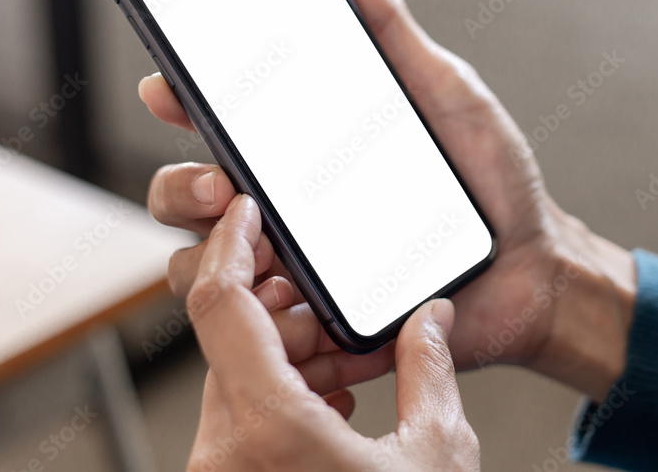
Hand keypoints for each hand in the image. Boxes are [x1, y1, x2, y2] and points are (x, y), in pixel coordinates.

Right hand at [141, 0, 636, 400]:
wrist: (536, 269)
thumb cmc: (493, 182)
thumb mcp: (447, 93)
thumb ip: (392, 31)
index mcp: (308, 154)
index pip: (222, 128)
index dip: (182, 106)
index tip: (166, 89)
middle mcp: (290, 210)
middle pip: (190, 198)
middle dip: (181, 189)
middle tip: (221, 184)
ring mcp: (301, 270)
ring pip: (209, 270)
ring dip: (215, 259)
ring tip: (258, 246)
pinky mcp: (322, 325)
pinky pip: (261, 334)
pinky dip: (261, 320)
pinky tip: (290, 303)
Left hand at [185, 194, 478, 471]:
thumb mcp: (437, 451)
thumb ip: (430, 368)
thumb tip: (433, 319)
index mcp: (268, 428)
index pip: (219, 304)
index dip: (231, 242)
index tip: (248, 210)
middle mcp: (224, 453)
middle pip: (230, 340)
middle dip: (279, 312)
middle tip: (328, 310)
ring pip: (235, 378)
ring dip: (283, 357)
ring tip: (342, 367)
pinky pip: (240, 418)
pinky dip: (278, 395)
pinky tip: (329, 402)